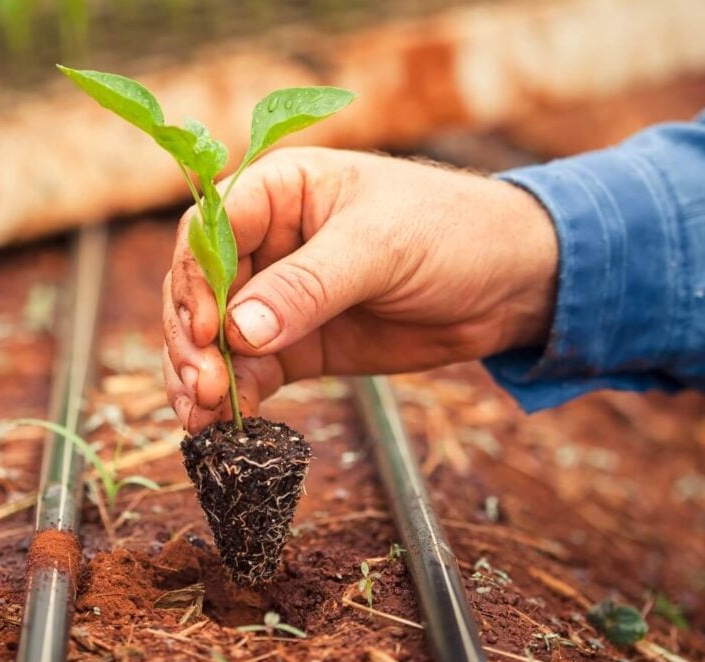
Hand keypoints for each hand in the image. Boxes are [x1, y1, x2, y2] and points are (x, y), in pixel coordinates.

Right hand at [162, 147, 557, 431]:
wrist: (512, 283)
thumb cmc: (452, 231)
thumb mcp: (380, 248)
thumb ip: (308, 287)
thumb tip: (239, 332)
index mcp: (279, 192)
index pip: (209, 231)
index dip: (196, 280)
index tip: (210, 328)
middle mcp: (266, 242)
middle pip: (199, 290)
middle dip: (192, 338)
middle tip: (202, 385)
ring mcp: (278, 298)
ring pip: (216, 338)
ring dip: (200, 375)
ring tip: (200, 415)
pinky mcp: (296, 345)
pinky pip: (249, 372)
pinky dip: (232, 398)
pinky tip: (221, 425)